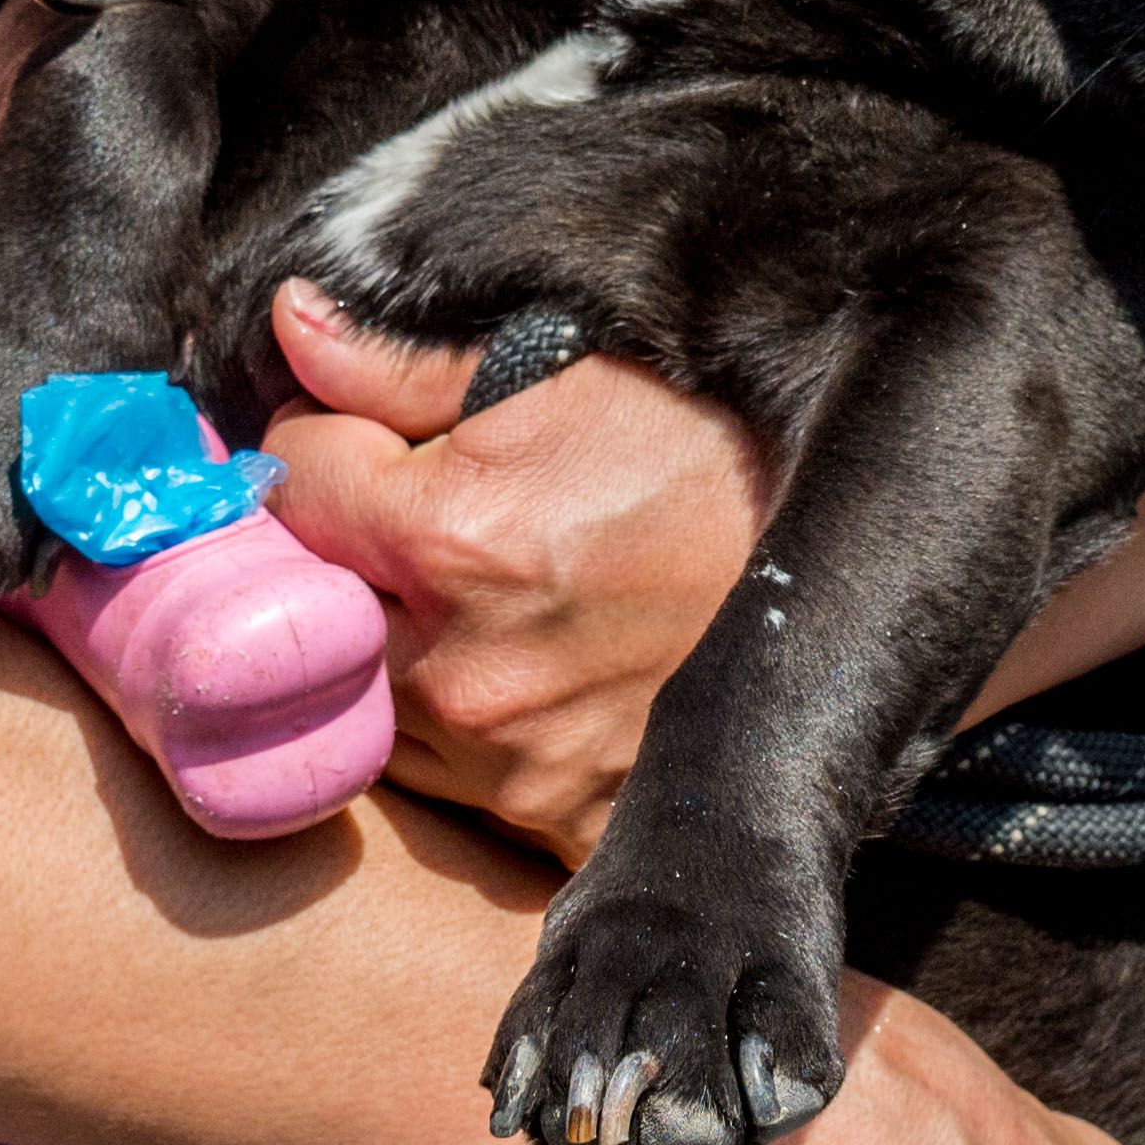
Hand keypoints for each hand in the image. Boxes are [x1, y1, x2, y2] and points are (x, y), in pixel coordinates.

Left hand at [254, 281, 764, 862]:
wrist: (857, 572)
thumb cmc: (718, 453)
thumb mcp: (572, 369)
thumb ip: (406, 364)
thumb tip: (286, 322)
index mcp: (450, 539)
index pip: (291, 479)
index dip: (322, 439)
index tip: (365, 432)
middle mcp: (460, 671)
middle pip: (309, 601)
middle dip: (339, 549)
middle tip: (409, 511)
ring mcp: (507, 764)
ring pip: (365, 700)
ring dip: (388, 646)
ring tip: (476, 589)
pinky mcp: (553, 821)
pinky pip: (450, 785)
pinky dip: (460, 732)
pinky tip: (519, 670)